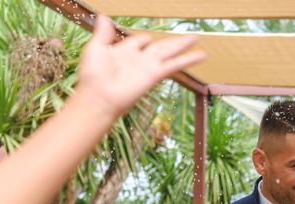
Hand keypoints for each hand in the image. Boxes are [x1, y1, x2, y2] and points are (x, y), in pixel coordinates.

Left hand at [75, 15, 205, 118]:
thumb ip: (103, 33)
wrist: (99, 96)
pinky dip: (188, 60)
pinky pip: (174, 64)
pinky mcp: (155, 74)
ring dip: (184, 45)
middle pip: (161, 45)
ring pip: (170, 52)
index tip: (149, 36)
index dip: (144, 38)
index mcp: (124, 51)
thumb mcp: (95, 48)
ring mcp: (149, 66)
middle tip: (189, 36)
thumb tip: (103, 16)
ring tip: (197, 39)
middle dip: (174, 41)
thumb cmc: (93, 75)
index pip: (139, 41)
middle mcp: (140, 58)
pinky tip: (201, 55)